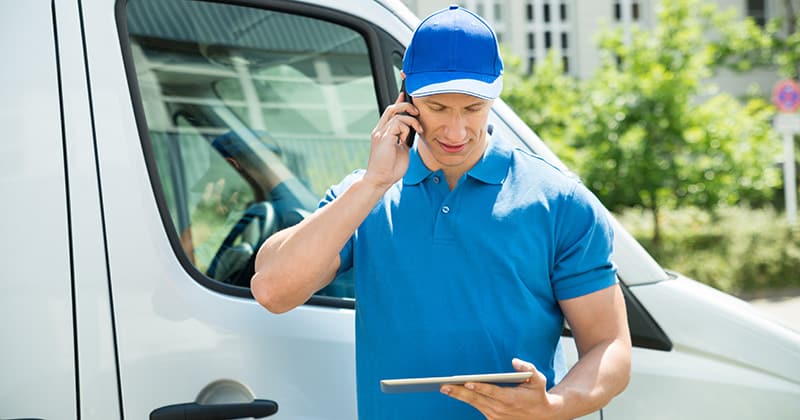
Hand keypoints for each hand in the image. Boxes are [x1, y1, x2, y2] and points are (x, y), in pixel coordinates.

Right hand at [363, 92, 423, 190]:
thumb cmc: (390, 169)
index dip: (398, 103)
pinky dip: (407, 127)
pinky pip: (397, 122)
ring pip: (396, 113)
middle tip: (417, 112)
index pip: (390, 113)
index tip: (405, 96)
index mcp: (383, 133)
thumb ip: (404, 140)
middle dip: (406, 105)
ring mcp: (380, 133)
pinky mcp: (384, 138)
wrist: (380, 180)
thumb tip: (412, 132)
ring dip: (411, 120)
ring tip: (418, 129)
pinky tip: (408, 136)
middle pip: (392, 108)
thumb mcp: (401, 151)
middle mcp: (380, 131)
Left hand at [441, 358, 563, 419]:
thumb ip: (528, 368)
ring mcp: (495, 416)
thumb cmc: (537, 394)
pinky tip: (455, 392)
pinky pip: (477, 407)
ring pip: (474, 404)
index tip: (467, 381)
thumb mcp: (538, 380)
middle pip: (476, 399)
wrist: (541, 416)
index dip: (479, 387)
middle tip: (445, 386)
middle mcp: (500, 409)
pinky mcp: (492, 419)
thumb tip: (514, 362)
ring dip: (459, 396)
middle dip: (459, 392)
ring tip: (445, 388)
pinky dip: (466, 400)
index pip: (491, 392)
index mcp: (510, 398)